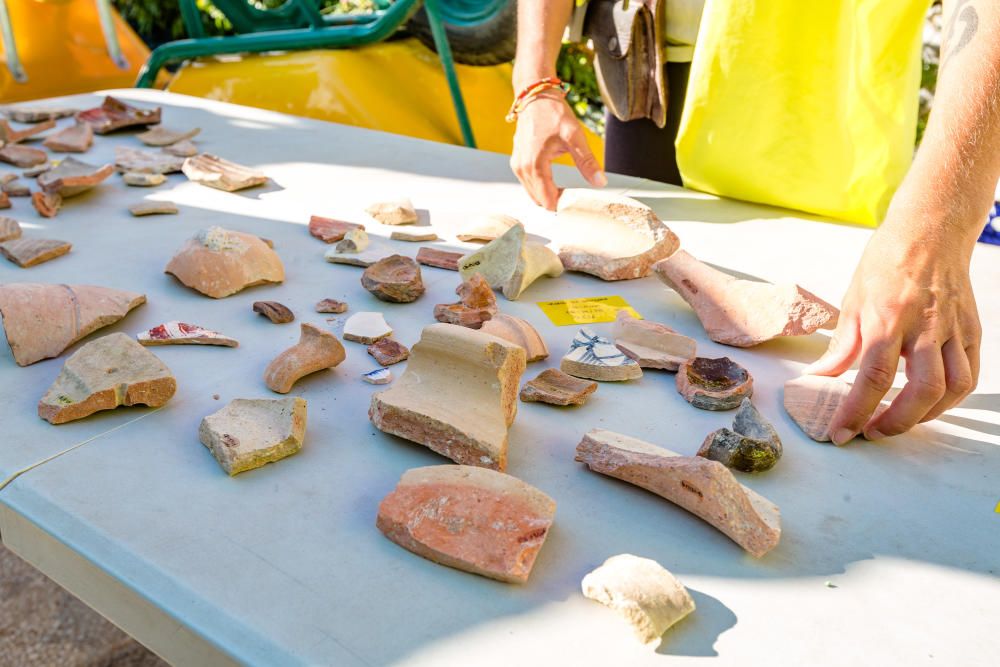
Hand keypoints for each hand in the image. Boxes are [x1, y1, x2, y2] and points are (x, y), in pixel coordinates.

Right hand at [510, 94, 605, 209]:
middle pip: (539, 200)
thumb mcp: (574, 136)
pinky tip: (553, 181)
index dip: (563, 204)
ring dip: (547, 195)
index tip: (577, 201)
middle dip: (555, 201)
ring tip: (565, 189)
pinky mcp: (517, 162)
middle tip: (573, 196)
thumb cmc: (552, 113)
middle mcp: (521, 168)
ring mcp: (517, 165)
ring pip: (532, 193)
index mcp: (534, 165)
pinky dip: (540, 187)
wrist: (536, 96)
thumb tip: (600, 182)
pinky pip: (528, 183)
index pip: (547, 200)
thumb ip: (587, 161)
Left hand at [803, 217, 981, 443]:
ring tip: (898, 421)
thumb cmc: (886, 262)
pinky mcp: (972, 330)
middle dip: (895, 422)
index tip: (842, 434)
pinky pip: (969, 375)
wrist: (931, 230)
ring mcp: (953, 329)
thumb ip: (841, 345)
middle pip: (921, 390)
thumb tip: (821, 378)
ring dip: (925, 416)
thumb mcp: (853, 300)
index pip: (874, 377)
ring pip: (952, 388)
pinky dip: (950, 399)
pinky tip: (928, 404)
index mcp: (888, 318)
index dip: (857, 411)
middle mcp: (924, 326)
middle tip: (871, 432)